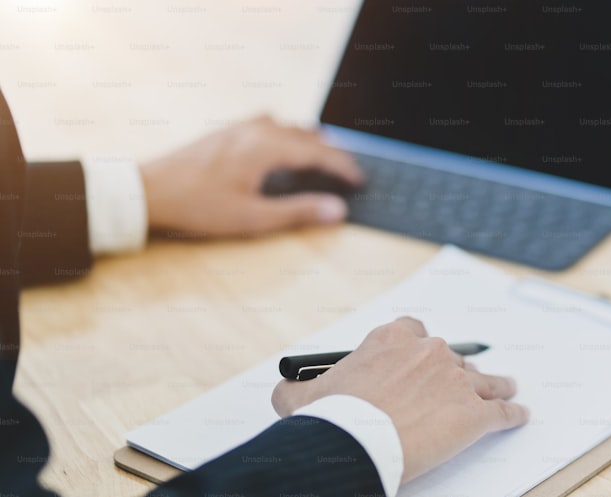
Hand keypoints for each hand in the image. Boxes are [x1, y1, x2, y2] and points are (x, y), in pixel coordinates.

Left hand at [139, 116, 363, 236]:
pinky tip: (279, 145)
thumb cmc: (196, 206)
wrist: (147, 192)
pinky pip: (266, 123)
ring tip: (321, 157)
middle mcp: (255, 130)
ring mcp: (239, 127)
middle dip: (330, 154)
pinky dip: (285, 133)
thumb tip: (337, 210)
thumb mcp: (252, 218)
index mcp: (266, 148)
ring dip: (308, 141)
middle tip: (346, 172)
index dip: (343, 167)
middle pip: (306, 136)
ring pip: (287, 126)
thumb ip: (298, 212)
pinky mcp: (226, 132)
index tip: (359, 180)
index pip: (318, 153)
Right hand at [271, 317, 528, 481]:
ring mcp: (455, 381)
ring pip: (485, 380)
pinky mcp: (473, 413)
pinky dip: (511, 414)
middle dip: (456, 371)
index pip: (414, 332)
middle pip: (452, 356)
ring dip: (495, 385)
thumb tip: (284, 389)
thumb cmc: (330, 418)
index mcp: (391, 339)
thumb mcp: (299, 397)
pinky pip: (501, 411)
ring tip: (507, 390)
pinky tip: (518, 416)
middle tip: (459, 385)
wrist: (355, 441)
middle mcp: (429, 352)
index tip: (418, 360)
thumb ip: (295, 387)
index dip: (419, 348)